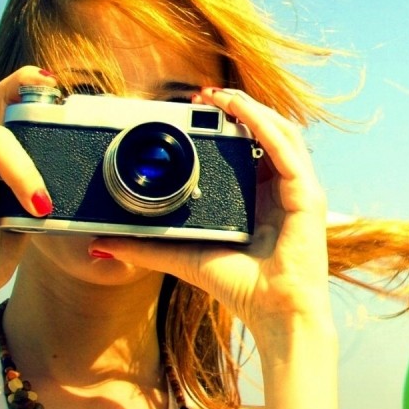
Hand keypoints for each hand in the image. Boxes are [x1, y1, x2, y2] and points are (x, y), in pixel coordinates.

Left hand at [90, 86, 334, 354]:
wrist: (274, 313)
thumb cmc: (241, 287)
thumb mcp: (184, 257)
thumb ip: (146, 247)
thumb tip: (101, 243)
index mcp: (261, 196)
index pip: (250, 146)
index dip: (227, 122)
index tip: (194, 108)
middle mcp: (281, 187)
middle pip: (266, 131)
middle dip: (237, 107)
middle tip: (202, 94)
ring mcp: (298, 188)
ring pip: (280, 130)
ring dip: (251, 107)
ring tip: (221, 95)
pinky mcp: (307, 193)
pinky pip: (285, 147)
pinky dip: (262, 124)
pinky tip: (240, 111)